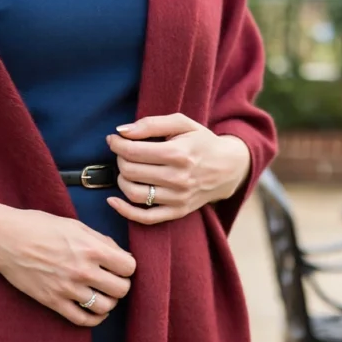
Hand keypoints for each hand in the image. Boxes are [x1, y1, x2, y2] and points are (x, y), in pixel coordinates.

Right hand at [0, 207, 134, 327]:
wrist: (5, 239)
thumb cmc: (38, 226)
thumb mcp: (74, 225)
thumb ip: (100, 240)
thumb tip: (120, 255)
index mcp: (90, 248)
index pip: (129, 267)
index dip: (127, 266)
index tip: (119, 265)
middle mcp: (82, 271)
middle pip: (121, 289)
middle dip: (120, 284)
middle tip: (112, 280)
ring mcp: (68, 289)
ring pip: (105, 307)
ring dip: (108, 301)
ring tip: (101, 293)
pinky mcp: (53, 302)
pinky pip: (83, 320)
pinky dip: (94, 318)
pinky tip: (93, 310)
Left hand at [105, 114, 250, 225]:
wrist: (229, 167)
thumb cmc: (201, 141)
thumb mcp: (182, 123)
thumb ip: (151, 124)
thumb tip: (121, 131)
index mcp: (178, 154)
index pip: (133, 152)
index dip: (116, 144)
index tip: (113, 139)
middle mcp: (178, 178)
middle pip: (131, 171)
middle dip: (119, 159)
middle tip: (123, 152)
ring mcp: (178, 198)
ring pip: (134, 194)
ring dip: (122, 180)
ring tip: (126, 170)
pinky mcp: (178, 212)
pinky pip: (146, 218)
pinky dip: (125, 211)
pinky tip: (113, 201)